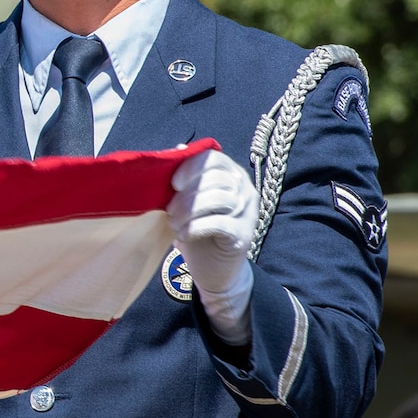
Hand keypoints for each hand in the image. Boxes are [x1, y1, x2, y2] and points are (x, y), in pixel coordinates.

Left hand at [169, 149, 259, 345]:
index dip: (191, 167)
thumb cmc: (197, 228)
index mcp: (231, 174)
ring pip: (218, 199)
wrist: (214, 268)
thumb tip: (177, 149)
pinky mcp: (244, 235)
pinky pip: (219, 223)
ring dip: (189, 211)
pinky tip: (183, 235)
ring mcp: (248, 212)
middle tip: (169, 211)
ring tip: (174, 223)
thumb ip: (183, 177)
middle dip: (186, 195)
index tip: (173, 183)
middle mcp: (244, 189)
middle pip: (216, 179)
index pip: (214, 158)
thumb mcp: (187, 201)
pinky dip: (195, 227)